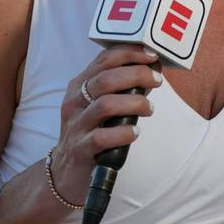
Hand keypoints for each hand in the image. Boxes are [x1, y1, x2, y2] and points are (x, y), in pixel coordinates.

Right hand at [50, 44, 162, 203]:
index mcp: (79, 85)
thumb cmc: (91, 131)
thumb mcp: (98, 104)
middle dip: (137, 75)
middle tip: (156, 81)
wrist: (66, 170)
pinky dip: (122, 133)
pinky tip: (134, 132)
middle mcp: (74, 101)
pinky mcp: (80, 149)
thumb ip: (119, 88)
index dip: (130, 53)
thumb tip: (151, 72)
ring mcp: (76, 125)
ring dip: (134, 103)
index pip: (104, 60)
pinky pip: (102, 137)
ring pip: (105, 105)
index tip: (152, 56)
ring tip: (149, 108)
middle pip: (106, 79)